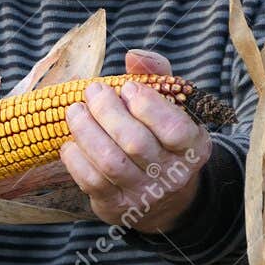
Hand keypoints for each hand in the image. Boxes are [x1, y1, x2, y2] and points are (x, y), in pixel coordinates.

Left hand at [58, 48, 213, 233]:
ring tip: (75, 111)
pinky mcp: (117, 207)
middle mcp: (172, 174)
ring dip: (86, 131)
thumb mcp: (172, 107)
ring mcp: (144, 194)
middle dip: (107, 111)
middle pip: (135, 142)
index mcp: (194, 147)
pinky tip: (70, 142)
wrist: (164, 197)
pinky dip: (75, 159)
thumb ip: (157, 76)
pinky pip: (91, 181)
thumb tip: (133, 56)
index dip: (147, 106)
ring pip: (111, 162)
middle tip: (92, 91)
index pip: (174, 129)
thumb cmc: (163, 139)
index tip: (127, 88)